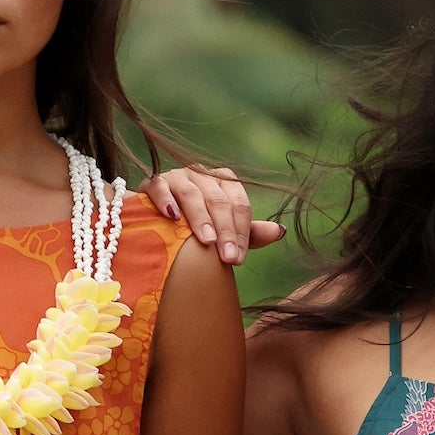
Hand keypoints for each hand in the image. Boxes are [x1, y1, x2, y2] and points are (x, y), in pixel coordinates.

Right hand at [145, 165, 284, 266]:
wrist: (154, 224)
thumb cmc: (193, 230)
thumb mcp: (223, 233)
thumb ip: (249, 233)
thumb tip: (280, 231)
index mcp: (225, 183)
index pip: (239, 205)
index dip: (242, 232)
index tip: (238, 260)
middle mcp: (203, 175)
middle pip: (219, 201)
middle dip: (226, 231)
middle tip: (227, 259)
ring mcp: (178, 176)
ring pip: (193, 194)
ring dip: (201, 218)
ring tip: (207, 242)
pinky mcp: (153, 181)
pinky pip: (160, 186)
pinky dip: (166, 200)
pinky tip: (172, 217)